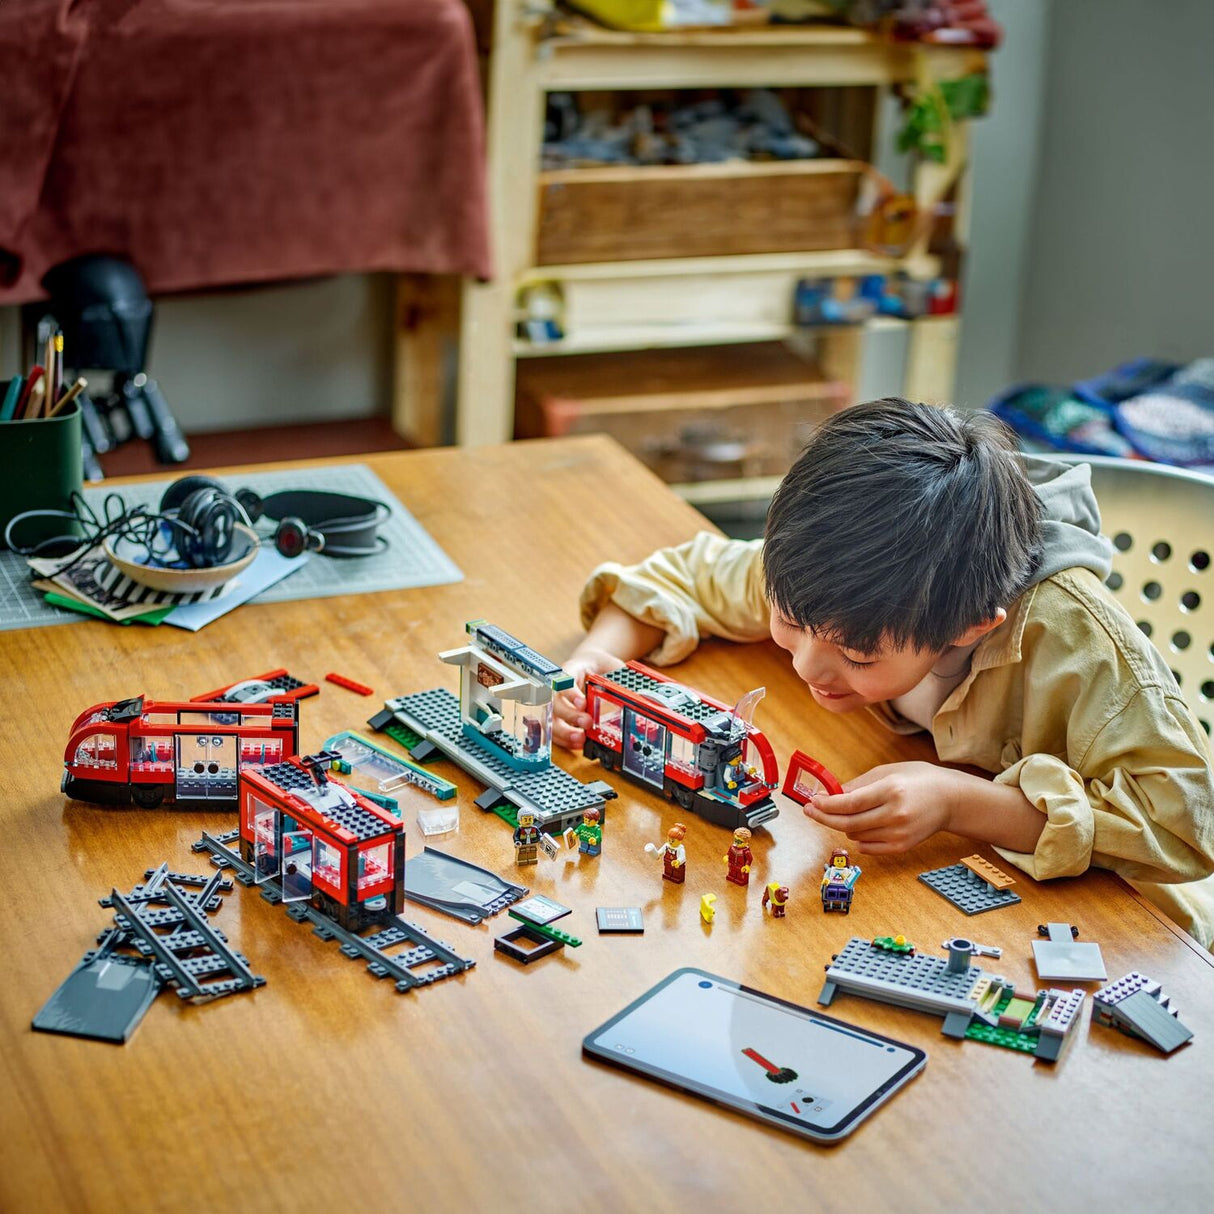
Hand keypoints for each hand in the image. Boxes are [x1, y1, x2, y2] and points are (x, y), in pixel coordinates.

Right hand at [553, 644, 625, 750]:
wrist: (590, 665)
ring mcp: (556, 703)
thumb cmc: (599, 666)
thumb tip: (633, 691)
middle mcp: (558, 688)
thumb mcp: (610, 666)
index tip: (583, 702)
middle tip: (587, 723)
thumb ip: (618, 676)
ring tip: (580, 739)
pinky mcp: (558, 717)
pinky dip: (564, 740)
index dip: (570, 693)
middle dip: (569, 715)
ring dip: (563, 732)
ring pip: (549, 719)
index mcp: (570, 670)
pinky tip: (578, 743)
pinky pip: (554, 731)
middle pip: (553, 702)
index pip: (563, 680)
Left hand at [803, 761, 961, 853]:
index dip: (826, 804)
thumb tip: (830, 794)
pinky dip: (857, 836)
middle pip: (848, 823)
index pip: (850, 804)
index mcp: (891, 791)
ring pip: (855, 835)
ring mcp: (899, 834)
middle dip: (824, 817)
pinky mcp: (901, 847)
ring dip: (843, 824)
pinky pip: (866, 847)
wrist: (950, 800)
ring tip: (846, 812)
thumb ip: (858, 785)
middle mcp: (895, 815)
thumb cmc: (919, 780)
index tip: (812, 801)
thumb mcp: (887, 771)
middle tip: (811, 810)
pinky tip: (860, 825)